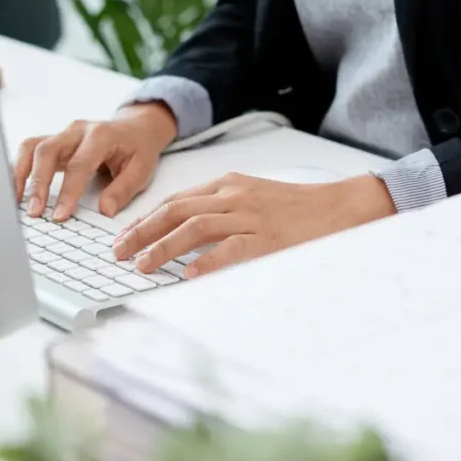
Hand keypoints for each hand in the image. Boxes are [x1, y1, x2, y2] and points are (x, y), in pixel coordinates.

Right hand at [13, 102, 177, 219]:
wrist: (136, 129)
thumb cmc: (138, 149)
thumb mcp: (142, 169)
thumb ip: (124, 189)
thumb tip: (105, 210)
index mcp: (101, 135)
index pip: (79, 164)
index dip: (67, 191)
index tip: (59, 215)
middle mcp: (78, 130)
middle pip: (48, 151)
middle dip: (38, 183)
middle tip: (34, 211)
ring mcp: (63, 134)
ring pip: (33, 147)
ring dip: (22, 174)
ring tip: (16, 201)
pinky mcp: (55, 141)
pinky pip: (30, 150)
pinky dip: (20, 169)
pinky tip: (17, 190)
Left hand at [113, 172, 396, 277]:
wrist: (341, 207)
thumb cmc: (297, 207)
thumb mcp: (253, 197)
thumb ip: (220, 209)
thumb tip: (184, 233)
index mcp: (228, 185)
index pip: (175, 200)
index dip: (145, 219)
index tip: (124, 237)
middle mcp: (234, 197)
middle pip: (175, 210)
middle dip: (142, 231)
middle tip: (119, 252)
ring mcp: (251, 216)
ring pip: (195, 227)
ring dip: (164, 247)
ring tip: (143, 265)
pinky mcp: (269, 239)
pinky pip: (232, 249)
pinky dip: (208, 262)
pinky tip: (190, 275)